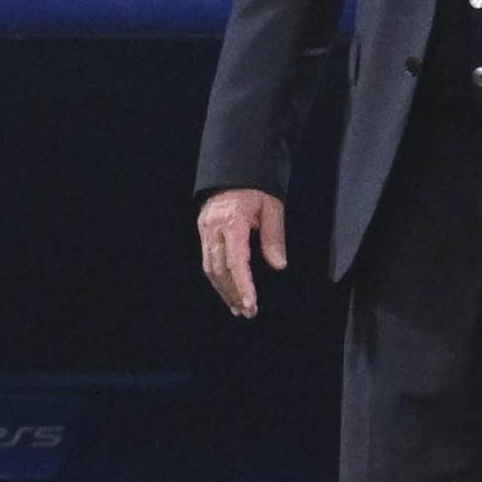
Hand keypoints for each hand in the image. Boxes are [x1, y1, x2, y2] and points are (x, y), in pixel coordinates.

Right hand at [199, 188, 286, 317]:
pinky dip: (218, 279)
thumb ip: (274, 237)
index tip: (251, 304)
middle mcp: (213, 228)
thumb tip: (278, 265)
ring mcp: (205, 230)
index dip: (243, 285)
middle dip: (233, 294)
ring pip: (210, 268)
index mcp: (231, 221)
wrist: (234, 169)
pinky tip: (228, 291)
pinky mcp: (203, 232)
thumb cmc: (256, 187)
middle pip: (219, 270)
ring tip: (238, 308)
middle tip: (248, 312)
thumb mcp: (272, 207)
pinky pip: (208, 261)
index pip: (236, 261)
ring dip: (224, 291)